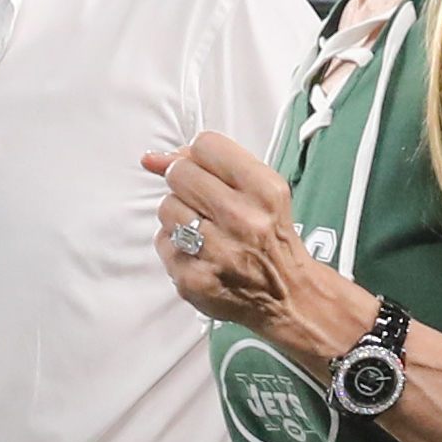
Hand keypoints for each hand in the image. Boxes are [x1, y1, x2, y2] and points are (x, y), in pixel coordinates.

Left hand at [146, 130, 329, 345]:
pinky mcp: (195, 279)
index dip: (200, 156)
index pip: (206, 145)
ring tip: (205, 230)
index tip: (206, 171)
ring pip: (166, 207)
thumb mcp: (261, 191)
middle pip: (180, 174)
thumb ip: (211, 165)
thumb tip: (153, 158)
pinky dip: (176, 245)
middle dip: (187, 184)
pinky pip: (163, 241)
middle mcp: (242, 219)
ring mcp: (217, 252)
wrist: (288, 296)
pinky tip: (200, 253)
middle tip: (206, 203)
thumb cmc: (271, 238)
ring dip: (179, 216)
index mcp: (264, 190)